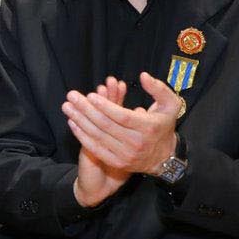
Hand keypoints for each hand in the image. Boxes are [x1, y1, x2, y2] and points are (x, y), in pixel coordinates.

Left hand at [62, 71, 181, 178]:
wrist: (164, 157)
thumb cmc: (163, 126)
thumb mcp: (170, 105)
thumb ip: (159, 89)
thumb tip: (143, 76)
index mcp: (148, 127)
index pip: (122, 116)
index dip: (105, 106)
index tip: (90, 95)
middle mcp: (136, 142)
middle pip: (106, 125)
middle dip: (86, 109)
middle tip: (71, 96)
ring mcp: (126, 154)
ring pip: (98, 136)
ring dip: (80, 121)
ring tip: (67, 107)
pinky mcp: (118, 162)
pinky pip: (96, 148)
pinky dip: (82, 136)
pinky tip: (73, 124)